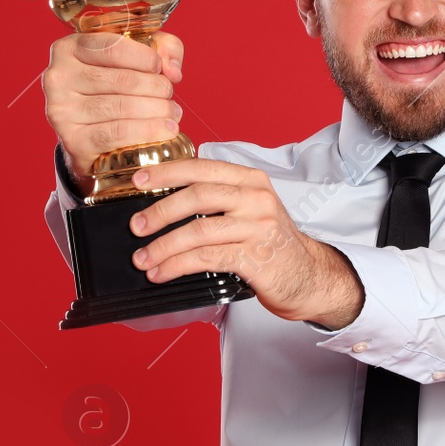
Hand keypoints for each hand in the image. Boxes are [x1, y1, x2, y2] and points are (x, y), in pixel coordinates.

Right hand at [41, 30, 184, 196]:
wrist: (88, 137)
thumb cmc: (112, 89)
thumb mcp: (135, 56)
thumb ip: (161, 48)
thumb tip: (173, 69)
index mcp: (68, 48)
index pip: (113, 48)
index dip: (145, 58)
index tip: (161, 69)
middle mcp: (58, 77)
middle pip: (122, 80)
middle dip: (156, 87)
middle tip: (170, 95)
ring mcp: (62, 110)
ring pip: (122, 107)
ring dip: (157, 111)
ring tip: (173, 113)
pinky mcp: (72, 140)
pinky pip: (117, 134)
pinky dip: (148, 132)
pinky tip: (165, 131)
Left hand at [126, 158, 363, 328]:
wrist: (308, 277)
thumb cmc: (271, 244)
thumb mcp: (250, 210)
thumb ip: (218, 199)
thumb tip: (164, 202)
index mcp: (251, 180)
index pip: (203, 168)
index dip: (167, 173)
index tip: (139, 181)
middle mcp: (256, 198)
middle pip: (197, 196)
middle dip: (159, 211)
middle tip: (136, 227)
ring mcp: (257, 227)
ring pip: (198, 230)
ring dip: (163, 246)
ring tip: (143, 258)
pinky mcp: (254, 257)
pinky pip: (205, 258)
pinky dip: (177, 266)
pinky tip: (162, 273)